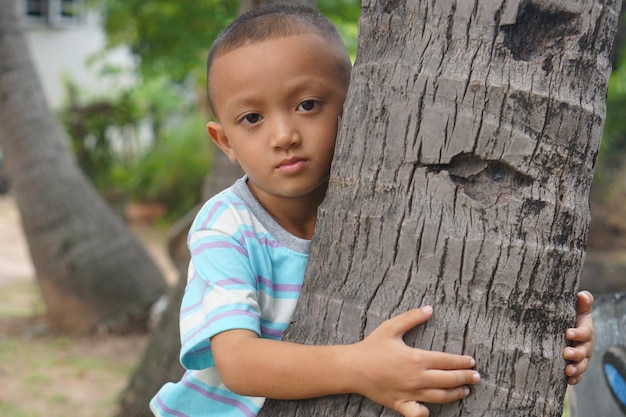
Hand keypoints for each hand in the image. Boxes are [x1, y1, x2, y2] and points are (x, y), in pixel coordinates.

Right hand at [352, 306, 480, 416]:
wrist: (352, 368)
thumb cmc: (372, 347)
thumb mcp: (391, 327)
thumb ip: (412, 317)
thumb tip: (430, 308)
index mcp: (417, 358)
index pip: (447, 361)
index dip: (462, 362)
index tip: (472, 362)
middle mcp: (417, 378)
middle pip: (448, 380)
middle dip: (465, 378)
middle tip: (476, 377)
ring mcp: (410, 393)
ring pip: (439, 396)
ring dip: (455, 394)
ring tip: (464, 391)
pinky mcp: (400, 404)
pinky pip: (417, 413)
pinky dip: (427, 413)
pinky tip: (433, 410)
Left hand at [563, 291, 593, 384]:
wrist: (566, 330)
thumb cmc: (570, 317)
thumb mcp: (576, 309)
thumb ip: (582, 303)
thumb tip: (582, 295)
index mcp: (585, 331)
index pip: (584, 333)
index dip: (577, 333)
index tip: (567, 332)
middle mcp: (585, 346)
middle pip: (584, 351)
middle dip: (576, 353)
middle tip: (566, 353)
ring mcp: (581, 358)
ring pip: (581, 365)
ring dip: (576, 368)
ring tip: (567, 371)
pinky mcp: (575, 366)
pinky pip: (577, 375)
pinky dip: (574, 379)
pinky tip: (567, 381)